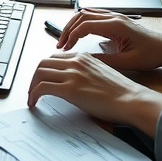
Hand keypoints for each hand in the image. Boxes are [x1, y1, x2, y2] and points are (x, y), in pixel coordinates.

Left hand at [28, 52, 161, 134]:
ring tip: (31, 98)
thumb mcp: (101, 74)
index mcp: (84, 57)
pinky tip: (34, 103)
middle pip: (43, 62)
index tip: (43, 79)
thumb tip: (75, 83)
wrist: (131, 99)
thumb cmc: (121, 92)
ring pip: (39, 73)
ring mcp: (72, 74)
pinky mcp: (70, 89)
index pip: (55, 57)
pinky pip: (42, 87)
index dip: (45, 69)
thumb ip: (86, 73)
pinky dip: (34, 95)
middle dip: (34, 76)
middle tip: (32, 88)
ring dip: (31, 86)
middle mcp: (76, 62)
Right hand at [57, 8, 161, 71]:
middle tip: (60, 44)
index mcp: (116, 25)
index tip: (64, 48)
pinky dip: (83, 24)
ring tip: (67, 40)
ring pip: (87, 14)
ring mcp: (115, 17)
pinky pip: (94, 16)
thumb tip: (84, 60)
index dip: (71, 36)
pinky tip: (79, 35)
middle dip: (68, 29)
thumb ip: (104, 61)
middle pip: (82, 16)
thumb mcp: (127, 62)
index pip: (85, 25)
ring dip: (74, 25)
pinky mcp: (117, 21)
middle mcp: (114, 17)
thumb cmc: (151, 54)